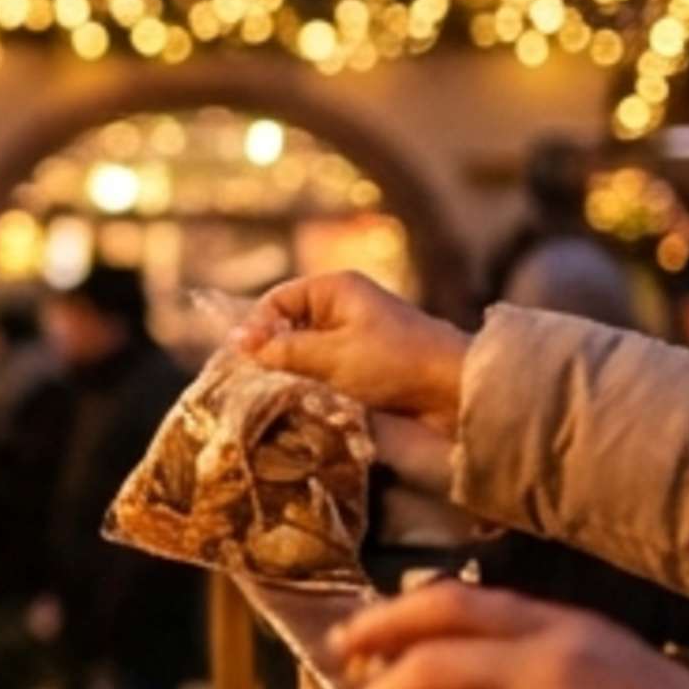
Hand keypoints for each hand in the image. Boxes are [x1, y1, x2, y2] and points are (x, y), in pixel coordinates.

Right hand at [238, 273, 466, 488]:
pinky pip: (321, 369)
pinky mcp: (361, 363)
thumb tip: (235, 341)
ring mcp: (352, 336)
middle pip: (287, 326)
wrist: (453, 391)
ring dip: (293, 373)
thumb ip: (281, 349)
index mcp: (335, 289)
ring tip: (286, 393)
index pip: (276, 301)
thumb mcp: (330, 355)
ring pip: (302, 351)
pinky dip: (311, 384)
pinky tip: (308, 399)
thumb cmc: (394, 363)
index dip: (258, 328)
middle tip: (261, 381)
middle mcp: (342, 306)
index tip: (247, 360)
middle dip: (273, 353)